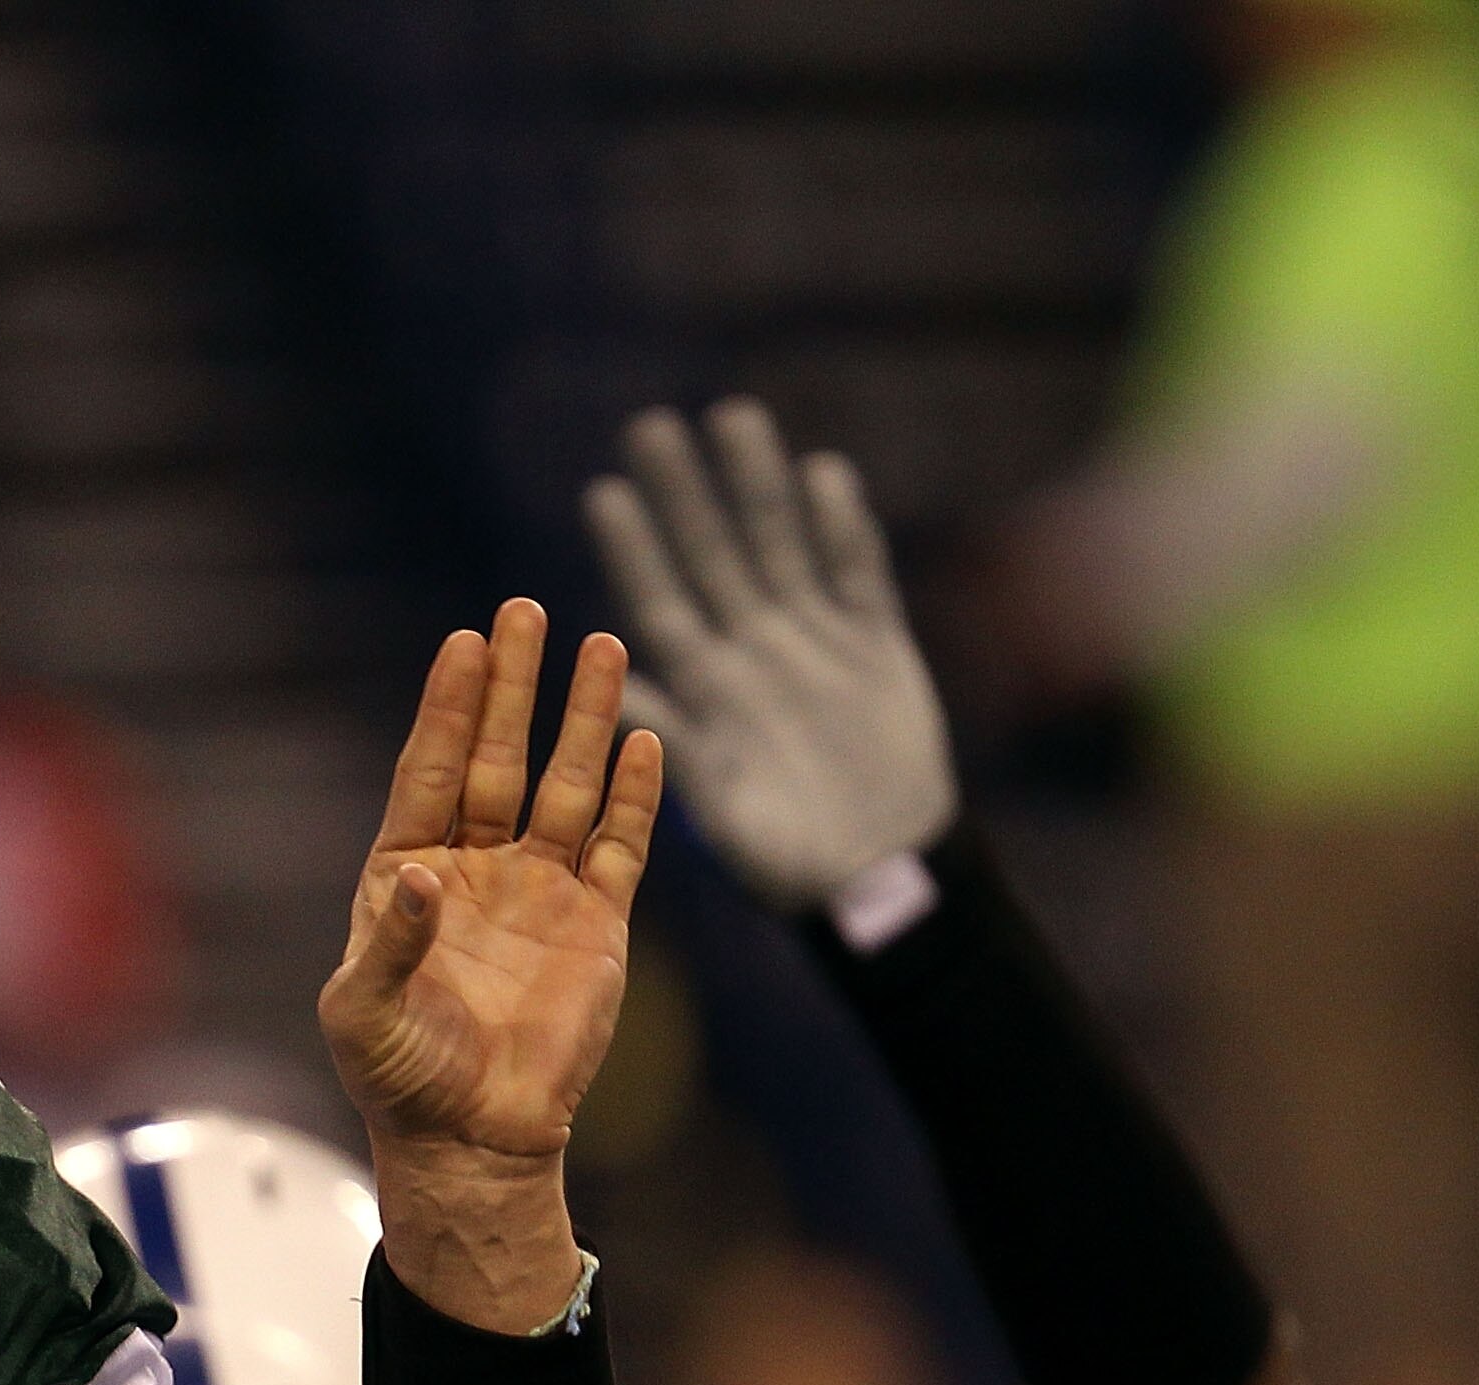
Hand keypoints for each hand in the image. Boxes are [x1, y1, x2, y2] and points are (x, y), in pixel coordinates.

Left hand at [321, 604, 654, 1329]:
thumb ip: (388, 945)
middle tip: (524, 611)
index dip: (447, 709)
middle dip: (513, 687)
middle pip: (497, 756)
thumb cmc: (400, 1077)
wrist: (474, 1138)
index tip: (464, 642)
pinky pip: (620, 845)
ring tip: (603, 646)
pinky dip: (637, 797)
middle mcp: (475, 869)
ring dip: (584, 721)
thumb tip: (421, 880)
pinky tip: (648, 740)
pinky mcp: (596, 923)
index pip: (430, 771)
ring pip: (566, 786)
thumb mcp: (361, 1013)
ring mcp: (540, 890)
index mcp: (407, 875)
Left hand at [584, 400, 955, 904]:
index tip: (602, 492)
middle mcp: (751, 653)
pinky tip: (823, 473)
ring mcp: (812, 643)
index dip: (633, 549)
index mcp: (705, 690)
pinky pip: (856, 574)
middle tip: (649, 425)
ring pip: (780, 547)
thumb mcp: (721, 808)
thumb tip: (621, 692)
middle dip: (685, 493)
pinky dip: (842, 527)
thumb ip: (679, 746)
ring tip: (732, 417)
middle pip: (712, 556)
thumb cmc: (784, 859)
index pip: (658, 603)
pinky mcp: (874, 646)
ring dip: (758, 486)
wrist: (877, 873)